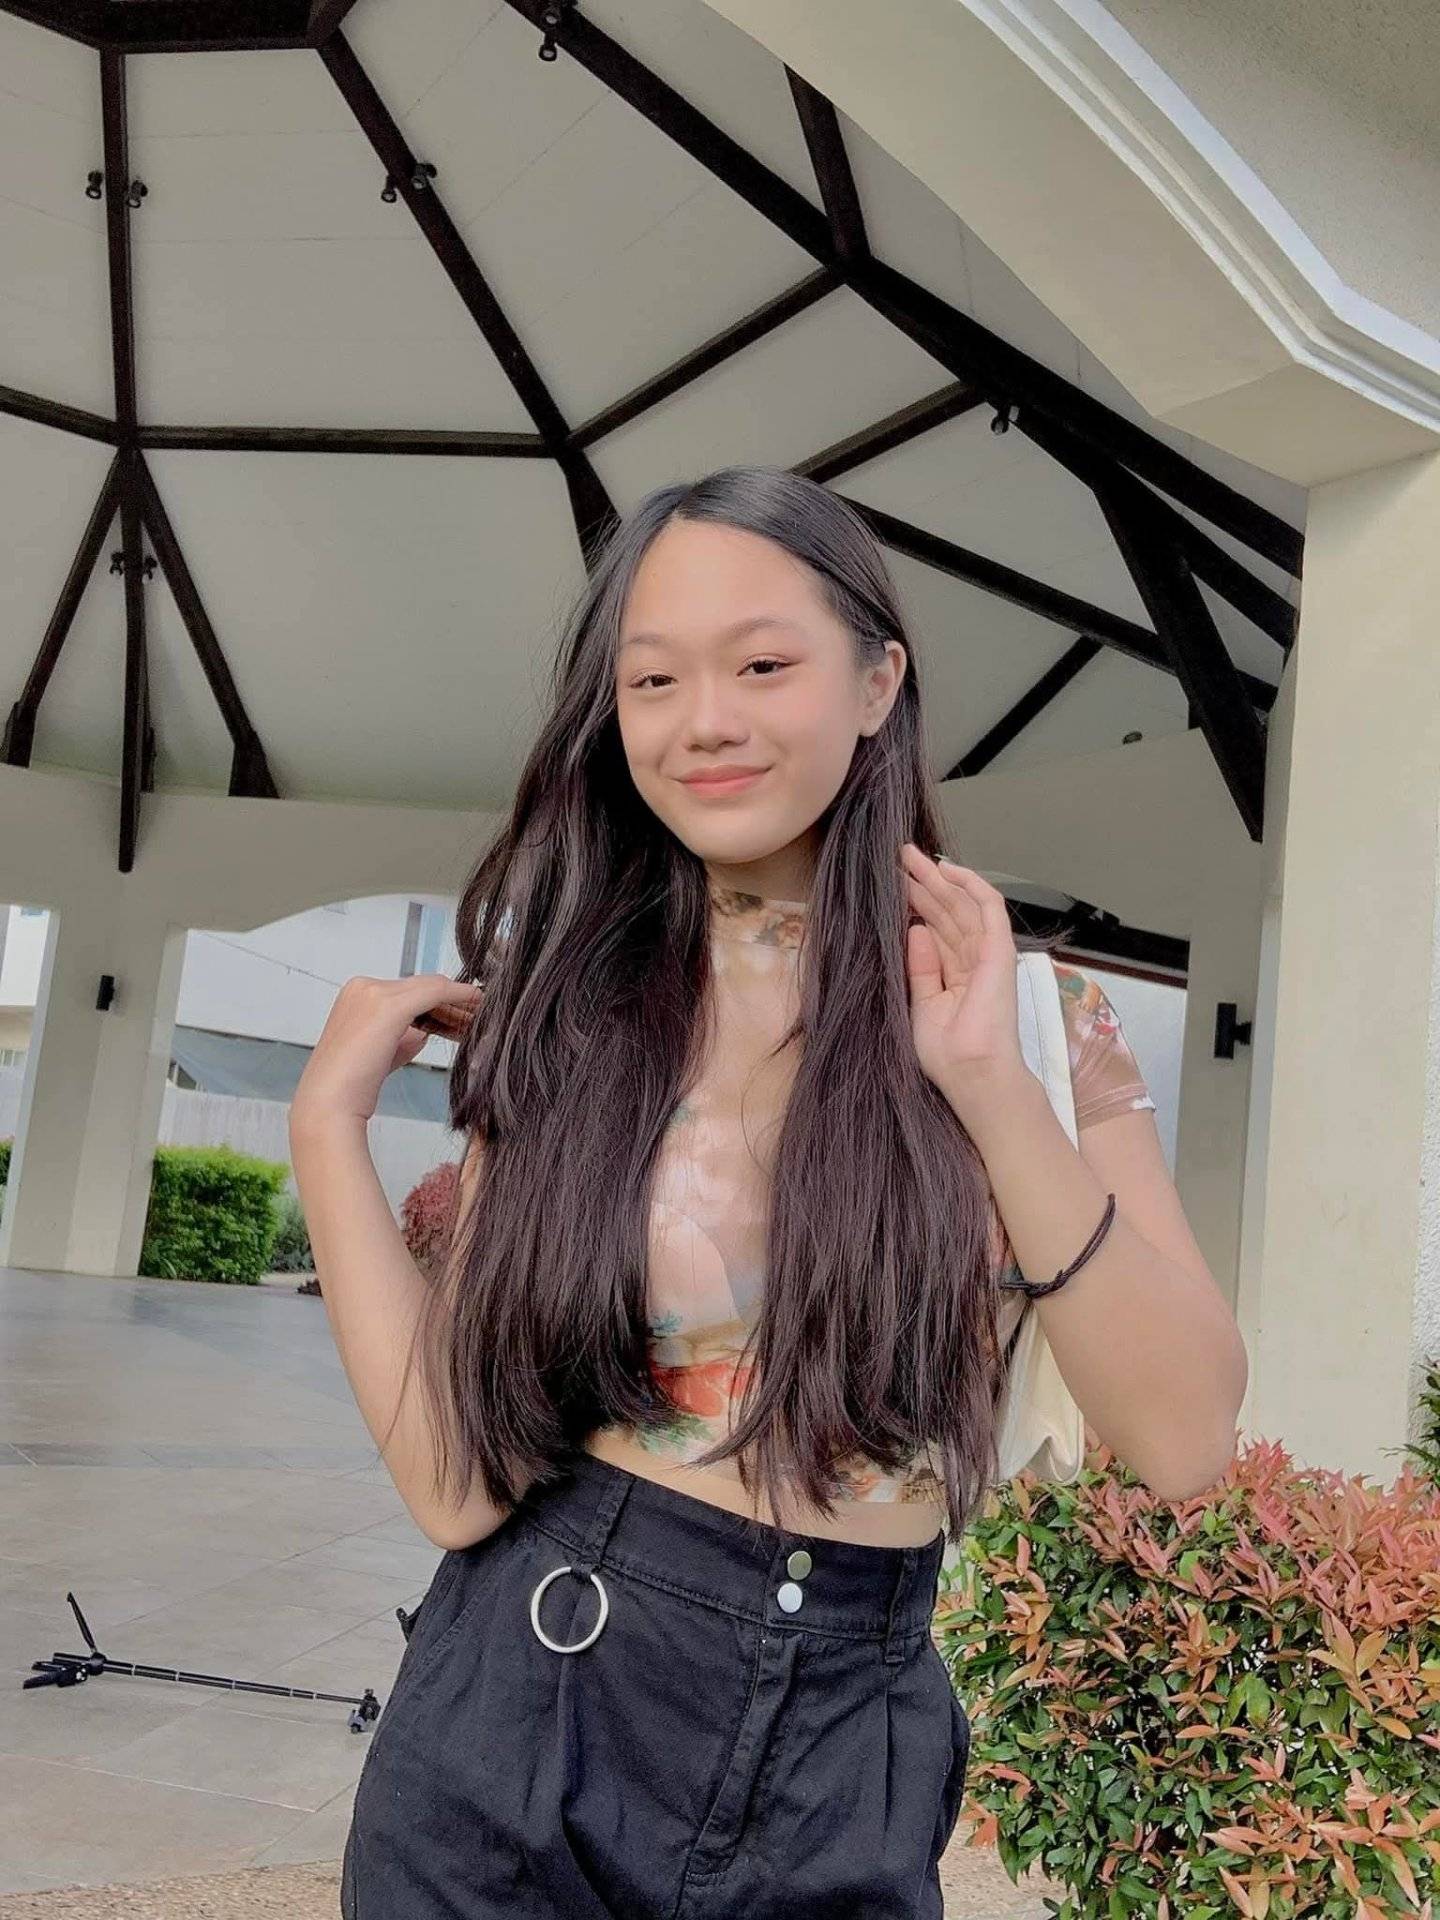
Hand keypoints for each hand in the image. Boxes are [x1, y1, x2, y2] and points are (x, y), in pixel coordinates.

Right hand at [289, 973, 482, 1135]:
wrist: (330, 1104)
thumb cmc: (352, 1087)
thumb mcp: (381, 1052)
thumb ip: (401, 1036)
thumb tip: (424, 1031)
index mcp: (356, 994)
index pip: (407, 991)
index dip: (439, 1004)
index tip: (462, 1018)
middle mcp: (363, 986)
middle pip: (421, 987)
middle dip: (452, 1002)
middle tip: (479, 1016)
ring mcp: (374, 992)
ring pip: (431, 987)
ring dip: (459, 1002)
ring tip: (482, 1016)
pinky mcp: (389, 1005)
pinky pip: (436, 992)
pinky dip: (459, 995)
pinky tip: (478, 1003)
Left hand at [899, 843, 1027, 1108]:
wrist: (973, 1075)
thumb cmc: (948, 1054)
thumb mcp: (921, 1005)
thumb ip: (921, 968)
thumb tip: (915, 929)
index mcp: (955, 977)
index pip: (935, 931)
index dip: (916, 906)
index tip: (891, 885)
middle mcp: (973, 962)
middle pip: (947, 913)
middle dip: (923, 884)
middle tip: (899, 858)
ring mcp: (988, 955)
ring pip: (963, 905)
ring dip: (939, 879)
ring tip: (911, 857)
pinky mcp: (1000, 951)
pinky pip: (989, 908)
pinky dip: (971, 885)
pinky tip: (948, 868)